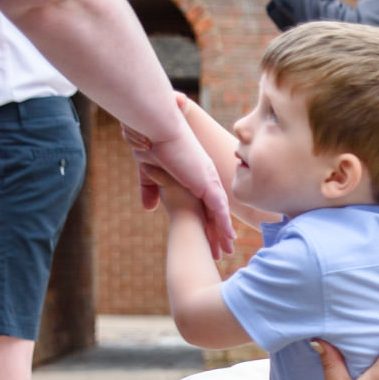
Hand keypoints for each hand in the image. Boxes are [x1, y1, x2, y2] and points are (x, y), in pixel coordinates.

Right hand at [127, 121, 232, 257]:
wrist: (156, 127)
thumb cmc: (150, 142)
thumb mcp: (148, 171)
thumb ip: (150, 189)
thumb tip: (149, 209)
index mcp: (192, 174)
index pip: (202, 203)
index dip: (205, 223)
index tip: (207, 239)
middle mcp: (204, 177)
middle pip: (214, 211)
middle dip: (218, 233)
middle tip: (222, 252)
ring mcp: (207, 180)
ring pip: (219, 212)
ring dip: (222, 233)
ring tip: (227, 251)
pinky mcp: (206, 182)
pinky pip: (218, 207)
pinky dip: (223, 223)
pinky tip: (229, 237)